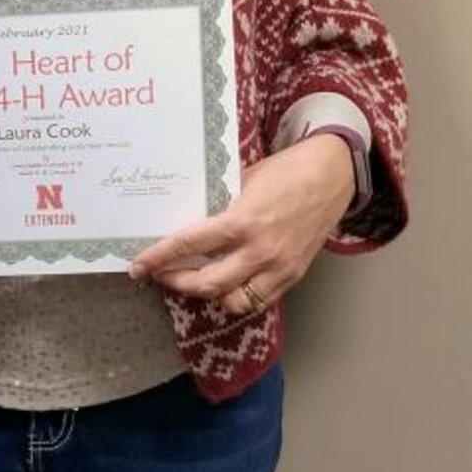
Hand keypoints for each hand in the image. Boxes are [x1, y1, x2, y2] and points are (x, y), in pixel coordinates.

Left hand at [128, 134, 355, 315]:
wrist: (333, 175)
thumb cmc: (287, 170)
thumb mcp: (244, 180)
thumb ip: (220, 204)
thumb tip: (190, 218)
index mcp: (243, 222)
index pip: (190, 246)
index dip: (159, 258)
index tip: (139, 266)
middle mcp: (260, 251)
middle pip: (207, 284)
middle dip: (177, 283)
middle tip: (160, 275)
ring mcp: (279, 268)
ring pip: (233, 301)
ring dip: (208, 296)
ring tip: (193, 282)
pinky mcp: (293, 276)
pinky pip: (259, 300)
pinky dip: (238, 298)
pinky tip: (226, 285)